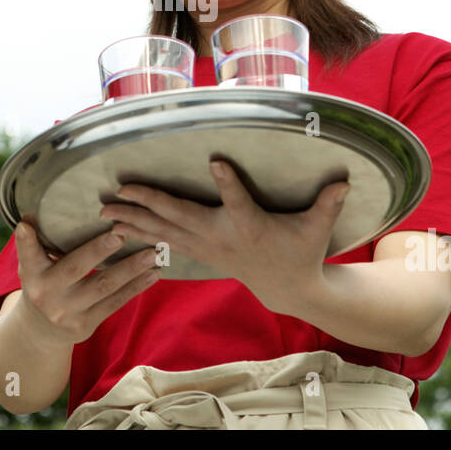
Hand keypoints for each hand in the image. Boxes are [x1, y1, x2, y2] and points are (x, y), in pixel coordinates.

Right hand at [12, 219, 160, 346]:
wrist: (40, 331)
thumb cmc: (42, 283)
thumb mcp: (31, 265)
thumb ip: (32, 244)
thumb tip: (30, 217)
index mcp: (32, 274)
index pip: (28, 254)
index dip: (27, 241)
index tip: (27, 225)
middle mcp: (47, 294)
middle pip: (75, 268)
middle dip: (98, 251)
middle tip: (122, 234)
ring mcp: (68, 312)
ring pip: (103, 286)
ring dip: (131, 268)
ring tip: (153, 253)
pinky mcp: (86, 324)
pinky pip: (115, 303)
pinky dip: (135, 287)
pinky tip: (153, 274)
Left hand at [99, 160, 349, 314]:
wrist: (288, 288)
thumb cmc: (302, 251)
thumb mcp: (317, 229)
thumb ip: (327, 204)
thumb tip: (345, 180)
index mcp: (250, 226)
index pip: (239, 201)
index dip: (228, 182)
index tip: (215, 161)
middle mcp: (221, 238)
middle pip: (181, 218)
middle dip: (148, 204)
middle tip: (120, 191)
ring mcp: (207, 247)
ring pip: (164, 231)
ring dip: (134, 220)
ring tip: (105, 212)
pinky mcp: (200, 251)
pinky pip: (164, 241)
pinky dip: (140, 233)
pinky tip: (117, 228)